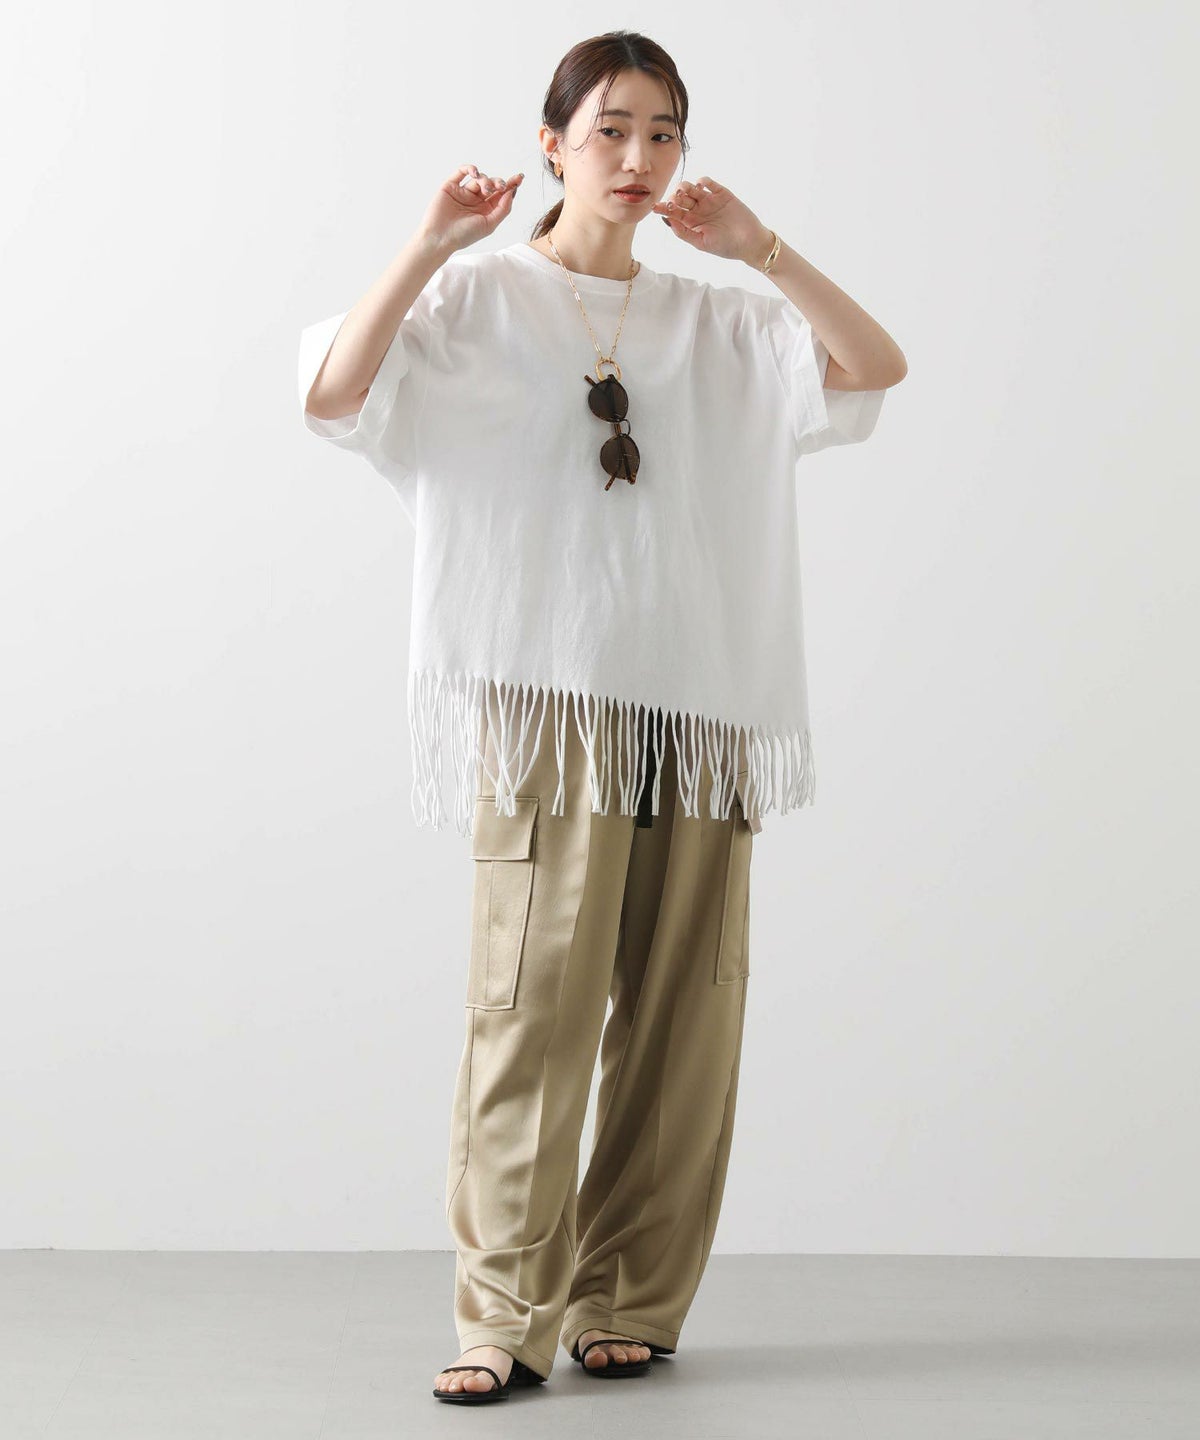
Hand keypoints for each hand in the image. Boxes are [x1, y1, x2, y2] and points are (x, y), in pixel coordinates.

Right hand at [419, 164, 523, 254]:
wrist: (440, 237)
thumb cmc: (464, 235)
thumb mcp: (489, 224)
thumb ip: (503, 209)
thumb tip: (511, 192)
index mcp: (486, 211)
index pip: (500, 195)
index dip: (511, 185)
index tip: (519, 178)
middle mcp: (475, 201)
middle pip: (492, 185)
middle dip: (499, 183)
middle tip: (501, 186)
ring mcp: (463, 193)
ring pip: (479, 178)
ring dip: (485, 180)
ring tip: (485, 189)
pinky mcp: (451, 186)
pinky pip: (461, 172)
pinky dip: (470, 169)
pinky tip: (475, 173)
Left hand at [652, 177, 773, 265]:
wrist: (750, 242)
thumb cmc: (725, 246)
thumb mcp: (701, 243)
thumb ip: (683, 232)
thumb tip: (667, 220)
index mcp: (691, 223)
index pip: (674, 212)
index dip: (664, 208)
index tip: (656, 206)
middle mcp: (698, 211)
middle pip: (681, 198)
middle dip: (674, 197)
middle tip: (674, 199)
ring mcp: (709, 201)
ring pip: (692, 188)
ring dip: (685, 187)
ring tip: (684, 191)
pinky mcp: (722, 194)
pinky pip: (709, 183)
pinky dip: (702, 180)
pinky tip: (700, 185)